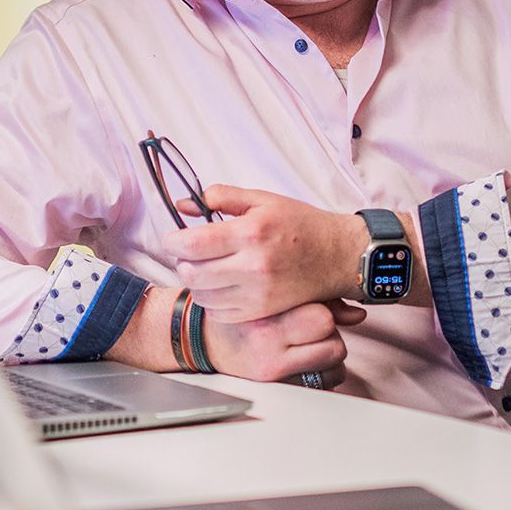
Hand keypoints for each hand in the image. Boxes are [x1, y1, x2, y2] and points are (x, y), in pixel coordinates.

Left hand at [172, 185, 370, 320]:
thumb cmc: (301, 224)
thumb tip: (184, 205)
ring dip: (195, 282)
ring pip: (202, 295)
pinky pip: (220, 312)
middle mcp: (253, 266)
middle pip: (191, 273)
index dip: (172, 241)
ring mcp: (258, 293)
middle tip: (190, 253)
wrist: (338, 256)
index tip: (173, 238)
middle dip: (182, 262)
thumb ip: (221, 197)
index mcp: (251, 232)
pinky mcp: (262, 311)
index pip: (192, 244)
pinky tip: (222, 286)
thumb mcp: (263, 199)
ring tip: (206, 269)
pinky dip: (213, 300)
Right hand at [203, 298, 365, 384]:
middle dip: (332, 334)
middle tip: (315, 329)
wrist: (205, 339)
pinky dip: (324, 373)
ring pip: (333, 362)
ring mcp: (273, 367)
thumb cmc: (243, 313)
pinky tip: (307, 362)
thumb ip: (318, 299)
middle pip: (333, 341)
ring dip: (331, 353)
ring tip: (311, 345)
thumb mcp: (272, 295)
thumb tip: (358, 315)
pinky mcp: (276, 385)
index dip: (328, 313)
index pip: (322, 317)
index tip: (319, 311)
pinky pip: (323, 382)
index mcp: (268, 311)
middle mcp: (269, 341)